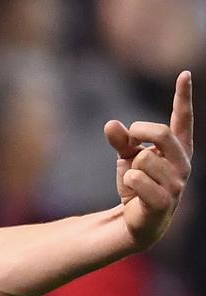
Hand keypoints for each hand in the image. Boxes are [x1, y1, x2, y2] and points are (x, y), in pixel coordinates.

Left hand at [104, 70, 193, 249]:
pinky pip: (137, 179)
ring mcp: (176, 185)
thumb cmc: (136, 185)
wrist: (134, 221)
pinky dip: (128, 182)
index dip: (183, 97)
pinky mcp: (164, 202)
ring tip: (136, 182)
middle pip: (161, 133)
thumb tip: (111, 124)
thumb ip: (121, 140)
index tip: (183, 74)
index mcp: (177, 150)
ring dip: (130, 169)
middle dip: (139, 133)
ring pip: (143, 159)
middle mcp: (182, 165)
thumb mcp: (126, 158)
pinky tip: (133, 194)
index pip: (182, 120)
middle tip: (130, 143)